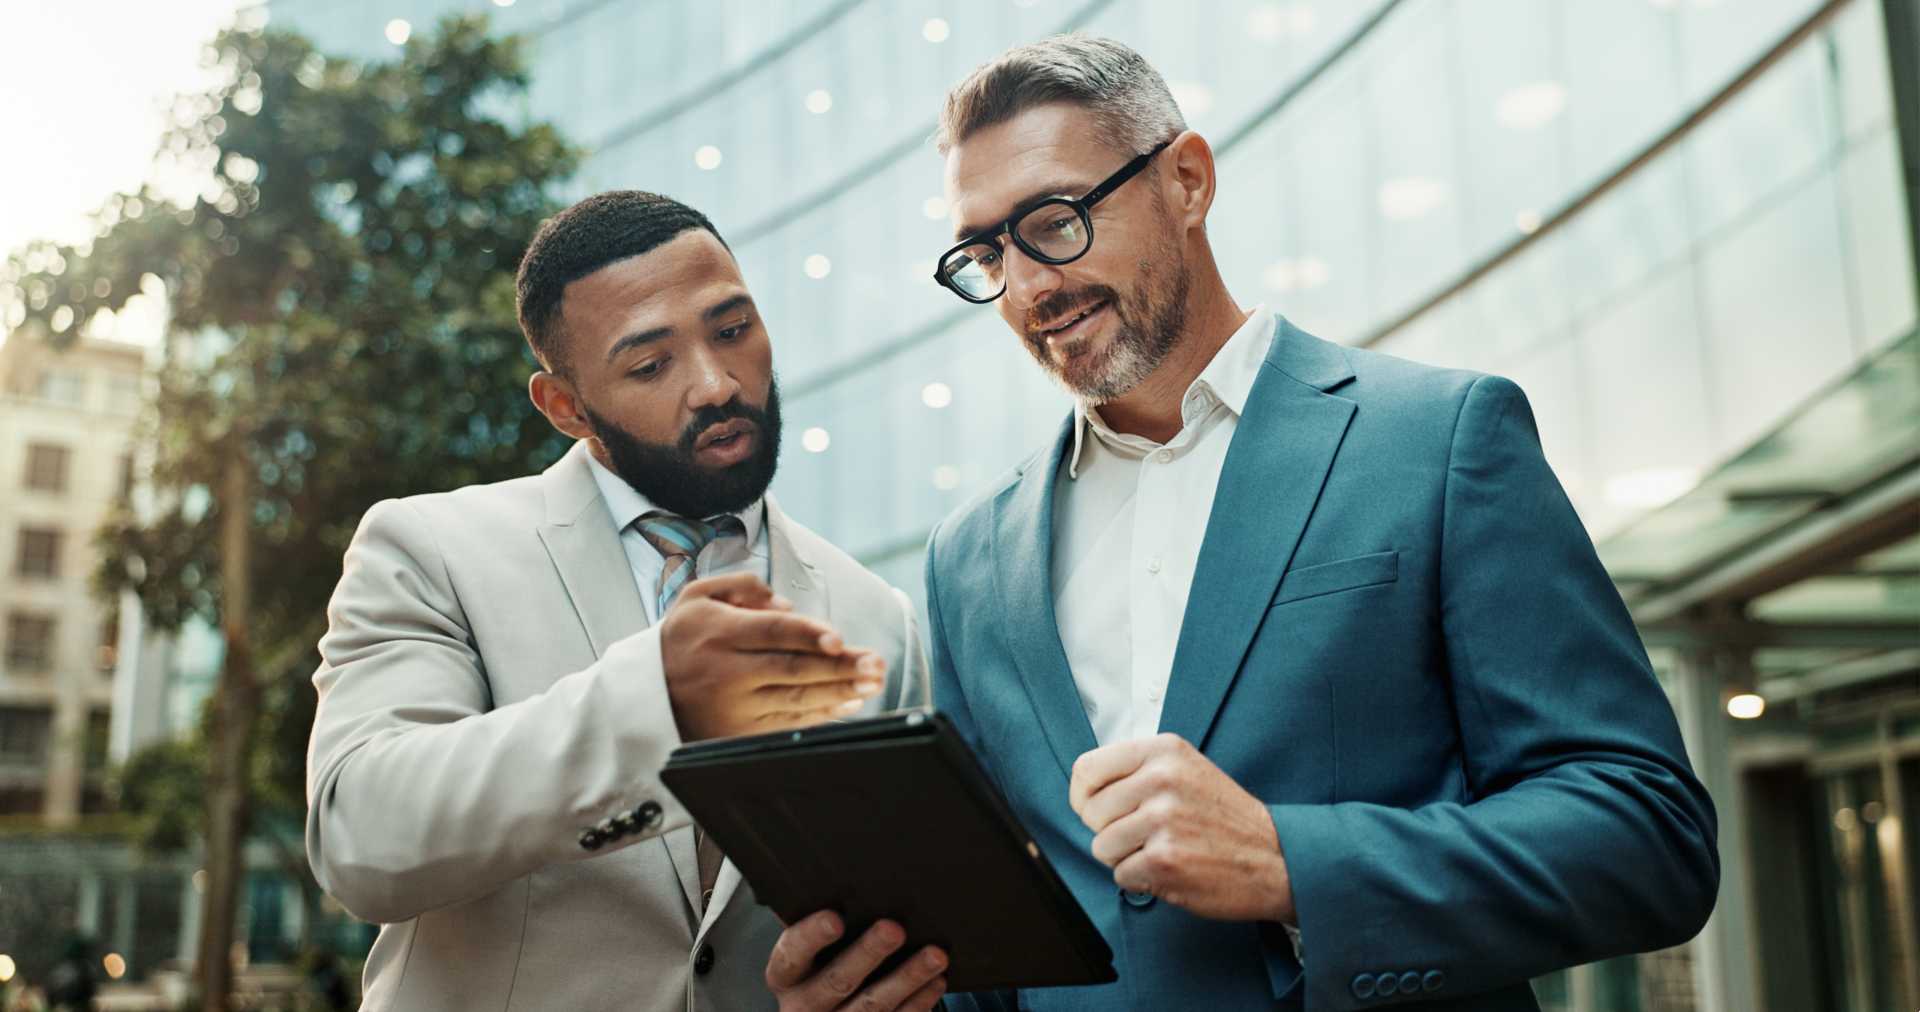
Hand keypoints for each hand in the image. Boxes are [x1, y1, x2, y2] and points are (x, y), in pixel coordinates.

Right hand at [660, 572, 886, 740]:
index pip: (774, 632)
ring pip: (797, 699)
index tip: (841, 639)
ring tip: (874, 682)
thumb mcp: (696, 597)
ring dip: (841, 691)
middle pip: (794, 669)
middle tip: (876, 664)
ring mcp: (735, 708)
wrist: (643, 696)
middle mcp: (728, 673)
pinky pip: (790, 723)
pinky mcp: (740, 733)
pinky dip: (823, 714)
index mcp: (719, 634)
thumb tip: (787, 603)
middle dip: (841, 667)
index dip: (810, 635)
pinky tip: (849, 703)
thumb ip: (741, 587)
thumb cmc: (679, 641)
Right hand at [765, 911, 947, 1010]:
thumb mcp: (812, 946)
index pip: (791, 955)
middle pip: (836, 981)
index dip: (812, 936)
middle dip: (868, 954)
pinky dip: (919, 1001)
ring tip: (934, 955)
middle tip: (894, 928)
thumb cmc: (823, 962)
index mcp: (785, 976)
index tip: (835, 919)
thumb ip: (823, 921)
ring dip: (907, 978)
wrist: (828, 1011)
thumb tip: (856, 878)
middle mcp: (805, 1006)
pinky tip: (936, 981)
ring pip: (872, 1006)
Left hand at [1069, 732, 1294, 922]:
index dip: (1082, 796)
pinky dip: (1142, 880)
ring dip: (1125, 858)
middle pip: (1090, 812)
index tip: (1093, 809)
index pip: (1086, 769)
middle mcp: (1161, 779)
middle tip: (1144, 835)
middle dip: (1109, 831)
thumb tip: (1084, 787)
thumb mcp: (1186, 769)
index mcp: (1163, 751)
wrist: (1276, 859)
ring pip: (1102, 847)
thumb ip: (1138, 770)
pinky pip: (1121, 875)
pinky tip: (1172, 869)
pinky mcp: (1163, 859)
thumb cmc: (1225, 818)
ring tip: (1161, 850)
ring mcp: (1162, 819)